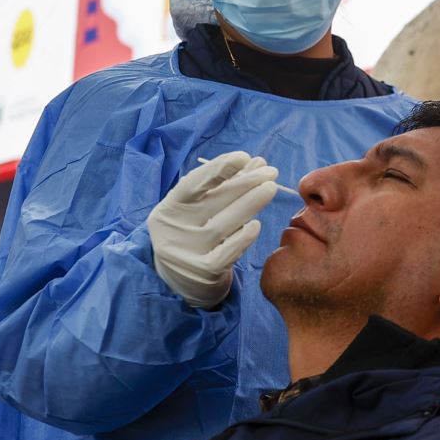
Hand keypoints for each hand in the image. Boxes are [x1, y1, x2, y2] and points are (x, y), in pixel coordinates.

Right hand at [147, 152, 278, 307]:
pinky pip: (226, 253)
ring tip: (271, 188)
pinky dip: (242, 238)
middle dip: (244, 183)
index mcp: (168, 209)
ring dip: (249, 204)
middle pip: (212, 202)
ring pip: (222, 225)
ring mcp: (187, 253)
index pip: (191, 184)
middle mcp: (173, 230)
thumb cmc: (194, 235)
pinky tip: (256, 224)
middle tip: (270, 172)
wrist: (182, 282)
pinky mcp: (203, 272)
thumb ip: (221, 188)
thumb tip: (255, 162)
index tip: (244, 157)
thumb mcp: (197, 211)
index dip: (217, 169)